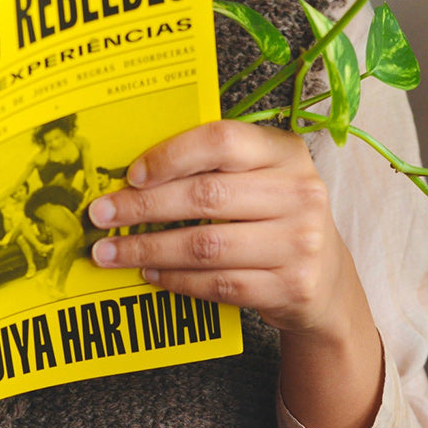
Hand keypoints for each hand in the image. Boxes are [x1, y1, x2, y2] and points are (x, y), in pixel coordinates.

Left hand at [87, 120, 357, 337]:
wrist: (327, 281)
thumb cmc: (278, 220)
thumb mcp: (263, 180)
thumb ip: (215, 169)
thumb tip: (134, 176)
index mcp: (286, 153)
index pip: (222, 141)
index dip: (170, 156)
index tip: (131, 175)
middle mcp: (300, 193)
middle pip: (205, 196)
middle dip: (142, 207)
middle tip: (100, 215)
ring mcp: (298, 243)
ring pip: (205, 245)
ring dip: (148, 249)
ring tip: (111, 252)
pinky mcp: (289, 287)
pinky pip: (217, 284)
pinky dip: (176, 279)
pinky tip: (150, 273)